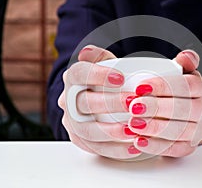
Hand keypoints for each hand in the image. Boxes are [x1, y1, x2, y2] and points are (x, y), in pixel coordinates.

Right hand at [58, 45, 143, 159]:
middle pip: (83, 103)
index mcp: (73, 79)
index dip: (97, 75)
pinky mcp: (80, 140)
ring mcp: (72, 122)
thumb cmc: (109, 81)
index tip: (121, 78)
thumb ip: (101, 56)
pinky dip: (115, 149)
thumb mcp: (108, 64)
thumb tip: (87, 52)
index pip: (78, 74)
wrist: (102, 99)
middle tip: (132, 103)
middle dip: (109, 103)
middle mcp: (68, 100)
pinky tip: (134, 146)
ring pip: (86, 130)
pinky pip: (94, 148)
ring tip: (133, 130)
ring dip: (111, 131)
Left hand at [127, 50, 201, 156]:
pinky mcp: (189, 147)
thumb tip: (185, 56)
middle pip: (183, 109)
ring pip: (179, 131)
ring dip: (154, 128)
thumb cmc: (182, 92)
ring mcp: (198, 131)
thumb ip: (185, 63)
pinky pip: (174, 149)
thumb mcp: (185, 74)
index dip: (164, 86)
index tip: (141, 87)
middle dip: (156, 108)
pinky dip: (155, 146)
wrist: (195, 117)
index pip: (187, 85)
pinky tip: (138, 142)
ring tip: (133, 124)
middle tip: (133, 106)